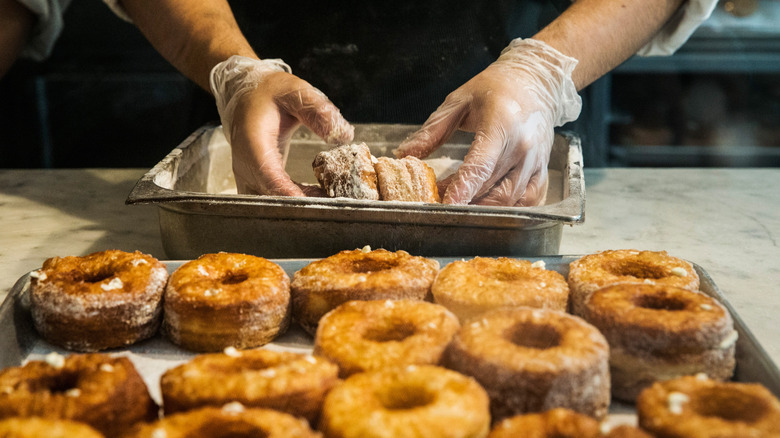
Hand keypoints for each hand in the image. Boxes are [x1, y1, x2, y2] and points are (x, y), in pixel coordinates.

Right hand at [210, 56, 353, 195]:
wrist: (245, 95)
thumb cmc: (268, 93)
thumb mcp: (296, 91)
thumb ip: (319, 110)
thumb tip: (343, 135)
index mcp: (253, 141)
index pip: (269, 176)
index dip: (289, 193)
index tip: (312, 204)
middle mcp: (246, 165)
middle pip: (267, 197)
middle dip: (297, 207)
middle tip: (331, 207)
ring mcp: (247, 177)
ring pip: (267, 203)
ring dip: (296, 207)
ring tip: (328, 203)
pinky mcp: (254, 182)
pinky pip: (270, 200)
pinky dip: (293, 203)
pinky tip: (317, 198)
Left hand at [394, 38, 580, 205]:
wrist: (536, 81)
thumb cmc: (495, 88)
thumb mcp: (458, 102)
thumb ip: (431, 131)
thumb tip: (404, 154)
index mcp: (501, 125)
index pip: (480, 165)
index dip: (462, 189)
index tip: (445, 205)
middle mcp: (523, 147)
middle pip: (490, 188)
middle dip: (462, 200)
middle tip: (437, 200)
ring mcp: (536, 162)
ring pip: (508, 200)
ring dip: (480, 207)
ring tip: (457, 202)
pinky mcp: (543, 172)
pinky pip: (527, 202)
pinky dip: (505, 209)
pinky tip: (485, 204)